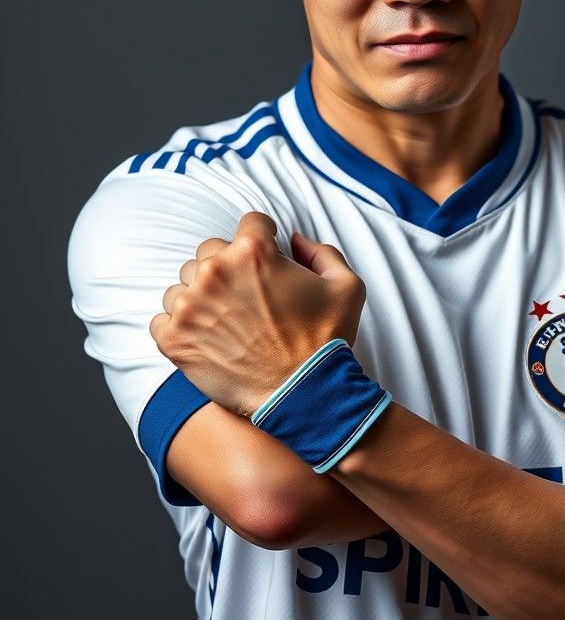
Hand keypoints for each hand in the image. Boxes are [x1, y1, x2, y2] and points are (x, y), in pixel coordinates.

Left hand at [149, 212, 365, 417]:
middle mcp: (215, 272)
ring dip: (201, 297)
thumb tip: (295, 240)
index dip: (264, 240)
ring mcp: (190, 305)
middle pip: (211, 251)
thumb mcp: (346, 285)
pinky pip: (162, 319)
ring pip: (183, 284)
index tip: (268, 260)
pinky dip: (179, 326)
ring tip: (226, 321)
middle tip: (248, 297)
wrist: (303, 395)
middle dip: (229, 268)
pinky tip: (205, 338)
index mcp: (254, 252)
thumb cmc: (326, 341)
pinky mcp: (174, 339)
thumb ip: (321, 252)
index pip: (250, 223)